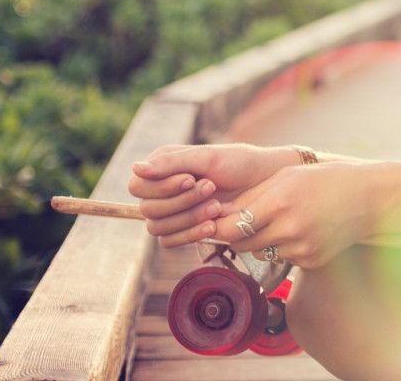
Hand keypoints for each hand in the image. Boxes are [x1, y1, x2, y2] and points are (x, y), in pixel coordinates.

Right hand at [128, 143, 291, 246]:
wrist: (264, 182)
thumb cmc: (238, 163)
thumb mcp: (208, 158)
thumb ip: (172, 162)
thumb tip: (136, 168)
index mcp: (161, 168)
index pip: (138, 186)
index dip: (161, 187)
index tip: (191, 178)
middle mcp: (161, 190)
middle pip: (147, 209)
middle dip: (182, 201)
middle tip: (211, 188)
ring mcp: (171, 211)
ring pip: (158, 227)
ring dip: (188, 218)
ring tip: (218, 207)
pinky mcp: (183, 229)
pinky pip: (169, 242)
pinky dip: (190, 234)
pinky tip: (213, 225)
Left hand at [210, 162, 381, 269]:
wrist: (371, 198)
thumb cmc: (326, 180)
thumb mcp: (287, 176)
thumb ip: (250, 196)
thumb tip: (217, 216)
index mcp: (280, 202)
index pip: (230, 228)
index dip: (218, 227)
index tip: (216, 222)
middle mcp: (290, 228)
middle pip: (241, 245)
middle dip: (237, 235)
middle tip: (247, 220)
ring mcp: (302, 248)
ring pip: (261, 253)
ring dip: (262, 241)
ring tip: (283, 221)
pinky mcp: (311, 261)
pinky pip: (283, 258)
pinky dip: (285, 247)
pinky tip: (303, 230)